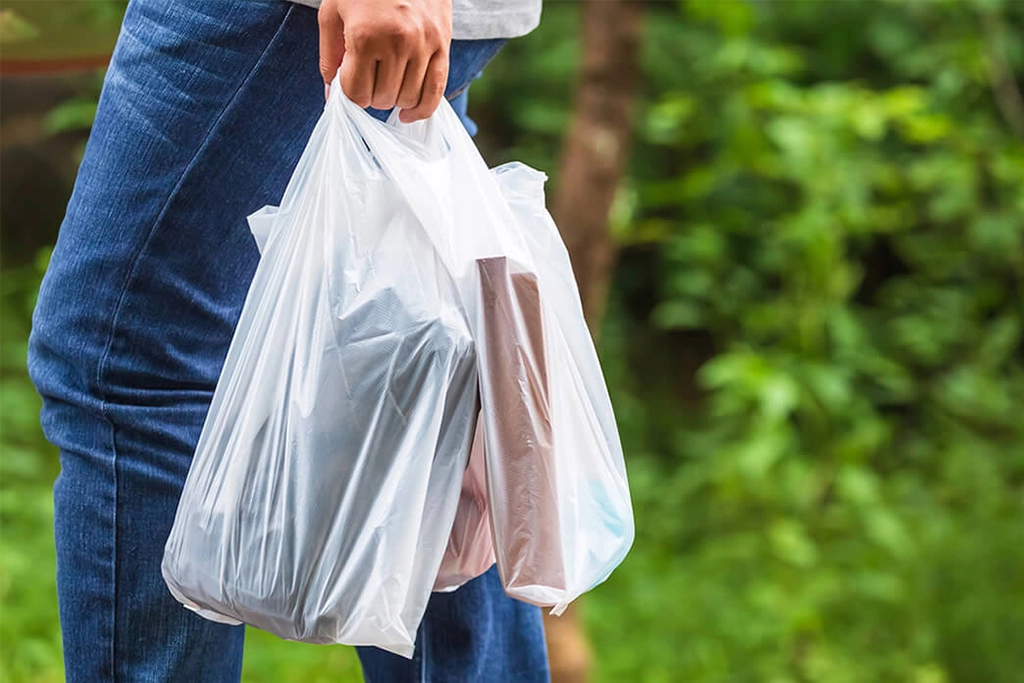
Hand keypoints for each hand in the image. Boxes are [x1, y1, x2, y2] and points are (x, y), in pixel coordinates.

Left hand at [319, 0, 452, 122]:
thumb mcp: (333, 12)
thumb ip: (329, 57)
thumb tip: (331, 97)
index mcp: (366, 36)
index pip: (356, 93)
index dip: (350, 94)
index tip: (350, 83)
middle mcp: (398, 43)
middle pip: (382, 99)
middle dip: (371, 95)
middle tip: (368, 77)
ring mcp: (424, 45)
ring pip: (407, 98)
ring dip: (394, 99)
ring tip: (387, 83)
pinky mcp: (443, 45)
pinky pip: (436, 91)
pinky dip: (422, 109)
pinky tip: (408, 114)